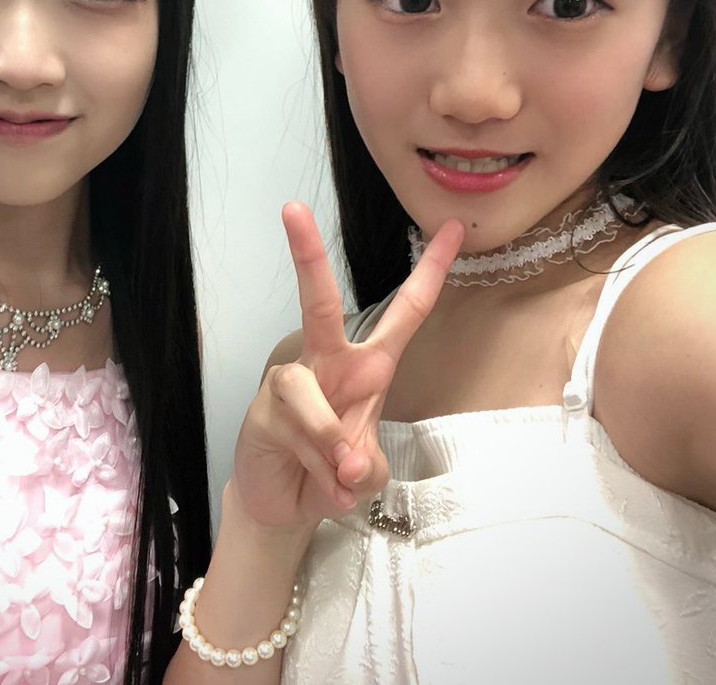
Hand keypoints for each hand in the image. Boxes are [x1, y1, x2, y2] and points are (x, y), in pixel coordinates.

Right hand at [231, 202, 463, 529]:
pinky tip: (323, 485)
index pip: (406, 312)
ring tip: (341, 477)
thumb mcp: (368, 471)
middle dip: (308, 257)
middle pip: (318, 304)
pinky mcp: (263, 412)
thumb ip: (369, 464)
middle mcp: (328, 364)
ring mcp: (291, 385)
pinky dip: (318, 466)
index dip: (430, 271)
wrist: (284, 506)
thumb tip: (349, 460)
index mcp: (368, 367)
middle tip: (291, 209)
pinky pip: (298, 433)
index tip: (452, 228)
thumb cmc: (334, 472)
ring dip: (332, 443)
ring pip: (311, 394)